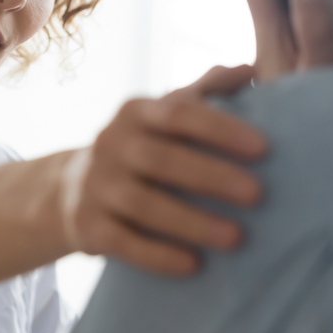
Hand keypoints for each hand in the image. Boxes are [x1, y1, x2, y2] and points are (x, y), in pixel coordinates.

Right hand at [59, 65, 266, 275]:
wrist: (70, 189)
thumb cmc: (139, 146)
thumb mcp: (163, 114)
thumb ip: (206, 90)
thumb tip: (252, 67)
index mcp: (135, 112)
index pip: (179, 114)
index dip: (219, 129)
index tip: (263, 147)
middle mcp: (110, 143)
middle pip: (162, 159)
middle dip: (211, 176)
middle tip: (258, 194)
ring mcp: (95, 186)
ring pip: (144, 205)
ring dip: (192, 222)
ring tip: (236, 238)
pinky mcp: (88, 225)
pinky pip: (124, 242)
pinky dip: (159, 255)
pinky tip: (194, 265)